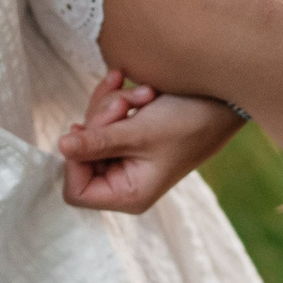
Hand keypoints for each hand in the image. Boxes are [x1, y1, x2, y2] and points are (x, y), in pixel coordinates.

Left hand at [58, 69, 245, 213]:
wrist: (222, 97)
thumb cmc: (189, 120)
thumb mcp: (140, 132)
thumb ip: (98, 141)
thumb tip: (60, 147)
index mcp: (129, 194)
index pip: (75, 191)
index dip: (75, 160)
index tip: (88, 131)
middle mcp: (125, 181)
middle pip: (82, 155)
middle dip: (100, 122)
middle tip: (125, 103)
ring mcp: (126, 158)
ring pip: (91, 131)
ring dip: (111, 105)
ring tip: (141, 93)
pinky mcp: (129, 137)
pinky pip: (104, 118)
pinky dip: (116, 99)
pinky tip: (137, 88)